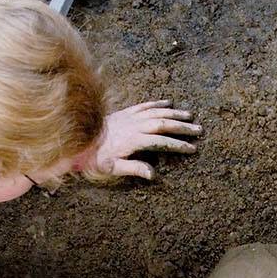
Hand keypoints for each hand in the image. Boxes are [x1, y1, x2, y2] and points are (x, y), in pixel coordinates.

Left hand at [78, 100, 200, 179]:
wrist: (77, 139)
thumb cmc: (94, 158)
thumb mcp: (111, 168)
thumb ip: (133, 168)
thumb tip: (153, 174)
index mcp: (133, 140)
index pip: (161, 141)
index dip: (177, 145)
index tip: (192, 149)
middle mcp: (134, 126)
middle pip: (163, 123)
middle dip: (182, 127)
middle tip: (199, 130)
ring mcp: (129, 117)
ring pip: (156, 112)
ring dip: (174, 113)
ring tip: (190, 116)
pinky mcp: (125, 112)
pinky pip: (144, 105)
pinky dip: (158, 104)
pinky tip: (168, 103)